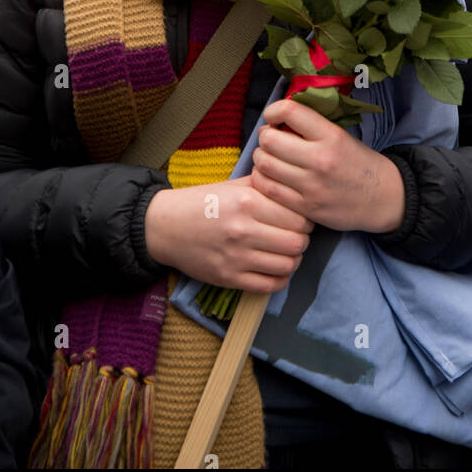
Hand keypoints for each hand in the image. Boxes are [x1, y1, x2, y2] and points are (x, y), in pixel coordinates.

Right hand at [143, 175, 313, 293]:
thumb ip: (265, 185)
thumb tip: (295, 185)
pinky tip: (275, 268)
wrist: (165, 226)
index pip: (298, 217)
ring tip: (286, 252)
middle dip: (303, 239)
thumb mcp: (233, 185)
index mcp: (247, 202)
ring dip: (293, 259)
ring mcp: (236, 257)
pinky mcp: (229, 278)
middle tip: (297, 235)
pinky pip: (269, 286)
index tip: (302, 219)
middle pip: (297, 242)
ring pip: (287, 265)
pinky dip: (280, 278)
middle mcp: (243, 230)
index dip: (306, 219)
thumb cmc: (202, 202)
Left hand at [251, 99, 406, 233]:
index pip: (290, 112)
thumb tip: (277, 118)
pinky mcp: (305, 207)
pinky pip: (268, 189)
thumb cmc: (359, 162)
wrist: (382, 198)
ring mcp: (311, 185)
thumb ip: (312, 127)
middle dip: (265, 136)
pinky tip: (269, 175)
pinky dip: (262, 178)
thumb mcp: (341, 136)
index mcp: (331, 136)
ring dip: (261, 157)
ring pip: (265, 165)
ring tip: (268, 157)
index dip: (273, 110)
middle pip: (270, 140)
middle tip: (270, 138)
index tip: (273, 116)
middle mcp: (320, 159)